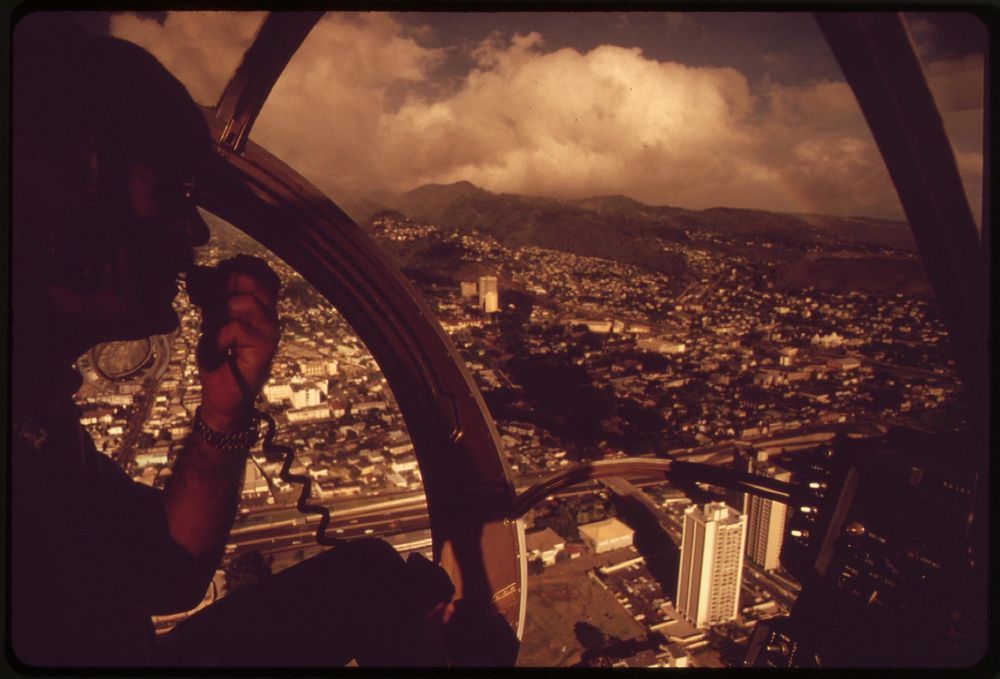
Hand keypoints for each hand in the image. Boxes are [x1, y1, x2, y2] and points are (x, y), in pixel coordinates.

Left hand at [196, 260, 279, 430]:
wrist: (224, 398)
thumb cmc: (220, 361)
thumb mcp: (213, 323)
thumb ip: (213, 300)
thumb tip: (198, 274)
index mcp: (260, 307)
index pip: (258, 273)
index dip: (233, 270)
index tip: (212, 281)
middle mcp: (269, 316)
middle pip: (253, 280)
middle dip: (225, 285)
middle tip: (208, 300)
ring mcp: (270, 331)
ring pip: (243, 302)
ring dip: (219, 313)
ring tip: (213, 329)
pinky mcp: (264, 347)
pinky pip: (236, 328)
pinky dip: (218, 339)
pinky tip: (216, 351)